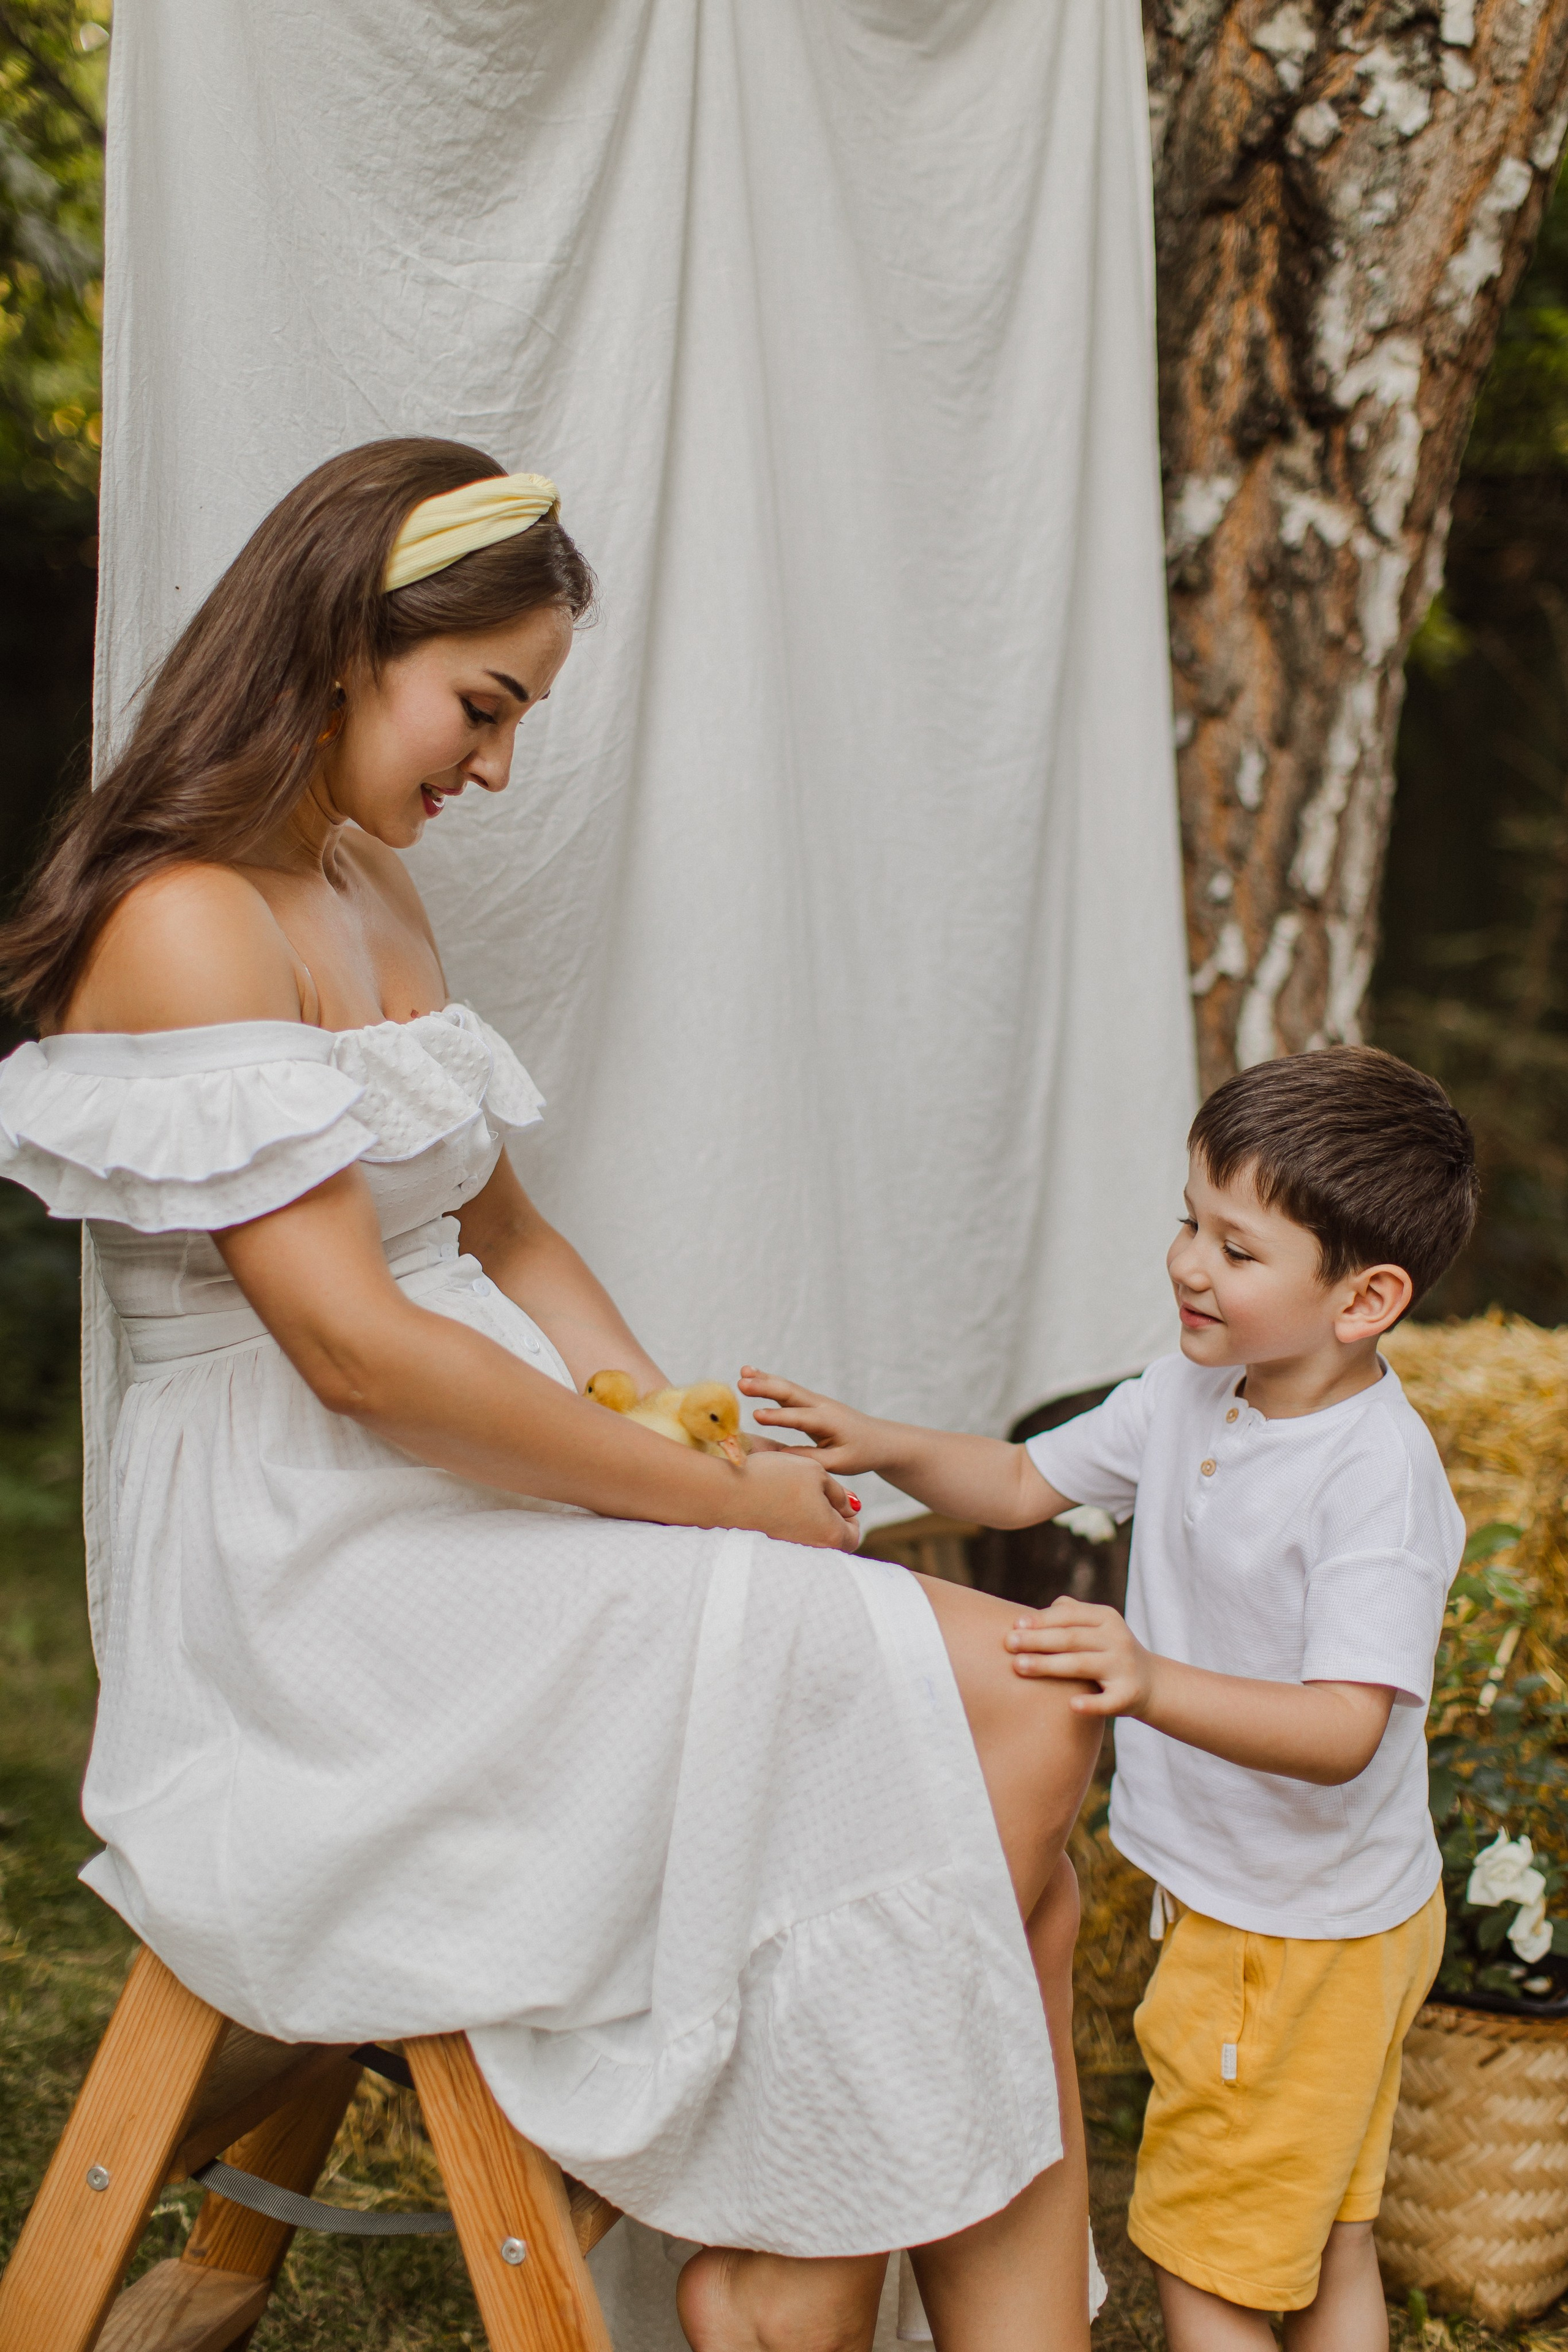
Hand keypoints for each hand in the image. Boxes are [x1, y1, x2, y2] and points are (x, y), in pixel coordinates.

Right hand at [732, 1448, 862, 1550]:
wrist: (727, 1491)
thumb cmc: (776, 1477)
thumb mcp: (816, 1472)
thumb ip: (838, 1492)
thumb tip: (851, 1507)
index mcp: (830, 1533)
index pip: (853, 1536)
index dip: (851, 1516)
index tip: (840, 1497)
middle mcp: (811, 1547)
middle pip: (831, 1537)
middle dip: (830, 1514)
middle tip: (820, 1490)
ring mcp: (789, 1546)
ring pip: (810, 1533)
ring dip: (810, 1513)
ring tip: (798, 1488)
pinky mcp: (771, 1540)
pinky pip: (790, 1531)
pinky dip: (790, 1515)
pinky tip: (780, 1494)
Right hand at [738, 1367, 887, 1473]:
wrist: (880, 1440)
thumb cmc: (861, 1454)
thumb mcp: (839, 1463)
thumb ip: (811, 1459)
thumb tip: (782, 1457)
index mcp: (829, 1422)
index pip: (800, 1418)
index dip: (778, 1417)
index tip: (755, 1415)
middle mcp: (821, 1406)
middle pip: (790, 1394)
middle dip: (765, 1388)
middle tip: (741, 1384)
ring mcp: (816, 1401)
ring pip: (787, 1388)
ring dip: (764, 1379)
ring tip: (742, 1373)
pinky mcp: (811, 1402)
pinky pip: (788, 1390)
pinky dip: (770, 1381)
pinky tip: (753, 1374)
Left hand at [1004, 1597, 1155, 1717]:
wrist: (1151, 1682)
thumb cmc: (1108, 1650)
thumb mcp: (1097, 1626)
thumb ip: (1069, 1614)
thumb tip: (1030, 1616)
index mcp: (1107, 1618)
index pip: (1070, 1615)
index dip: (1042, 1619)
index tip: (1015, 1625)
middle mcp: (1117, 1639)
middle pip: (1071, 1639)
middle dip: (1038, 1641)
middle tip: (1008, 1644)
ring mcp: (1124, 1667)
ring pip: (1081, 1665)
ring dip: (1048, 1665)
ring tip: (1018, 1667)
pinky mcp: (1128, 1695)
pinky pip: (1108, 1701)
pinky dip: (1091, 1703)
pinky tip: (1071, 1705)